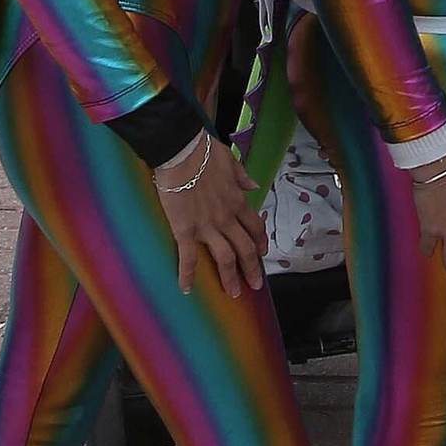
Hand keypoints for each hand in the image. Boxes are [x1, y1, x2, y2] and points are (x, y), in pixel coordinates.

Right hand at [156, 133, 266, 299]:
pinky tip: (186, 289)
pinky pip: (188, 258)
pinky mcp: (186, 230)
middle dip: (252, 268)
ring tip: (235, 293)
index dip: (260, 241)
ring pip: (226, 258)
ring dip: (231, 277)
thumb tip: (254, 185)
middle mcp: (226, 217)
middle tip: (256, 284)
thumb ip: (242, 176)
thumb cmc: (203, 152)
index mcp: (237, 200)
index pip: (254, 226)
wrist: (182, 152)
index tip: (263, 252)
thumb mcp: (229, 160)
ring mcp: (208, 226)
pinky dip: (187, 275)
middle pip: (245, 248)